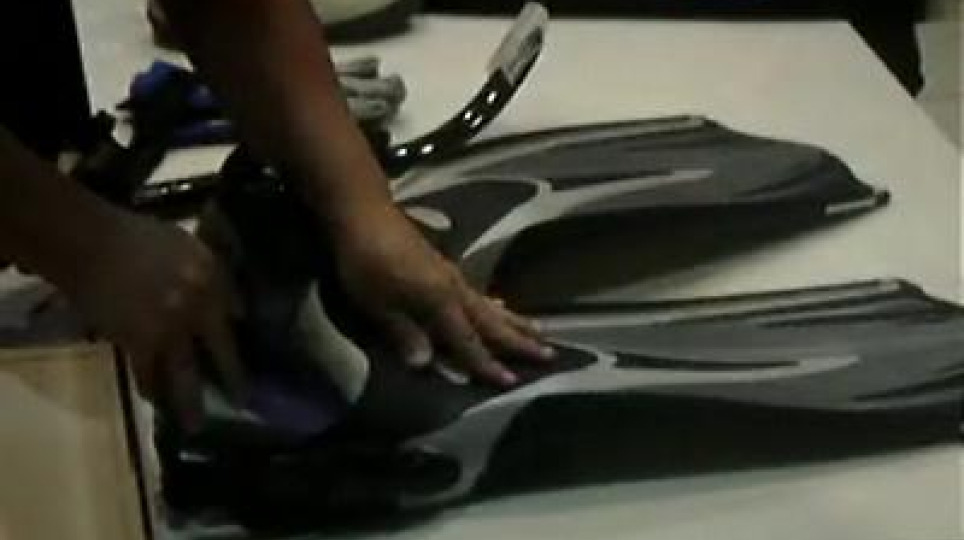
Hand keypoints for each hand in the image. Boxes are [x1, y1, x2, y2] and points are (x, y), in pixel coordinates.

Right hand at [62, 211, 244, 430]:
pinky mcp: (137, 342)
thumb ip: (216, 275)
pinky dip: (151, 390)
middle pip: (223, 351)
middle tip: (243, 402)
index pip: (239, 312)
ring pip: (185, 374)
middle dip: (234, 379)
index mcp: (213, 279)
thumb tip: (236, 309)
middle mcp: (198, 308)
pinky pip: (147, 374)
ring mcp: (168, 328)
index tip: (254, 352)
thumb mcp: (190, 245)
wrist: (91, 244)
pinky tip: (156, 401)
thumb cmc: (139, 237)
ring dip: (191, 402)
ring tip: (197, 425)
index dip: (244, 335)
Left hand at [332, 203, 554, 385]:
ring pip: (491, 306)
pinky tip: (501, 307)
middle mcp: (454, 289)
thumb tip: (426, 365)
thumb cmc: (366, 260)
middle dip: (520, 340)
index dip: (487, 363)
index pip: (467, 340)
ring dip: (516, 322)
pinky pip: (480, 294)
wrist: (364, 213)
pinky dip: (496, 306)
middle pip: (491, 321)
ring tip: (540, 332)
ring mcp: (452, 276)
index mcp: (440, 300)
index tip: (513, 382)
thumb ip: (403, 332)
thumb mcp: (377, 302)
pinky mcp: (444, 268)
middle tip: (551, 354)